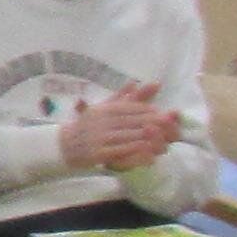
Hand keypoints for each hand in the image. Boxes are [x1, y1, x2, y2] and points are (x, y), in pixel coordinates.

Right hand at [61, 84, 183, 170]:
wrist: (65, 145)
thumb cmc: (88, 126)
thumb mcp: (103, 108)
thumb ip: (122, 97)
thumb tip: (137, 81)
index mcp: (106, 109)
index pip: (134, 108)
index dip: (153, 112)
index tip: (166, 117)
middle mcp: (103, 121)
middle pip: (136, 122)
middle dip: (156, 126)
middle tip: (171, 131)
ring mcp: (101, 137)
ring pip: (132, 137)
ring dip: (150, 141)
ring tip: (164, 144)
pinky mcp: (99, 152)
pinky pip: (123, 152)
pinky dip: (138, 152)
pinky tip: (150, 155)